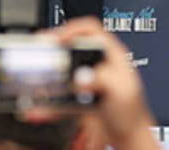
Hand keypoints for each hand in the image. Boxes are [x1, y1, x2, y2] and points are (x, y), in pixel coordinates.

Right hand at [44, 17, 157, 149]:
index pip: (90, 29)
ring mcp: (88, 79)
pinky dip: (48, 100)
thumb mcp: (121, 91)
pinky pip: (59, 93)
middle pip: (72, 46)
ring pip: (62, 71)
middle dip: (53, 50)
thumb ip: (102, 79)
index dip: (71, 29)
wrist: (130, 139)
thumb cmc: (132, 115)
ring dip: (47, 76)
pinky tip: (41, 109)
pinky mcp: (79, 96)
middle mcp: (99, 64)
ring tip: (36, 81)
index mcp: (112, 55)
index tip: (55, 40)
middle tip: (38, 55)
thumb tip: (82, 76)